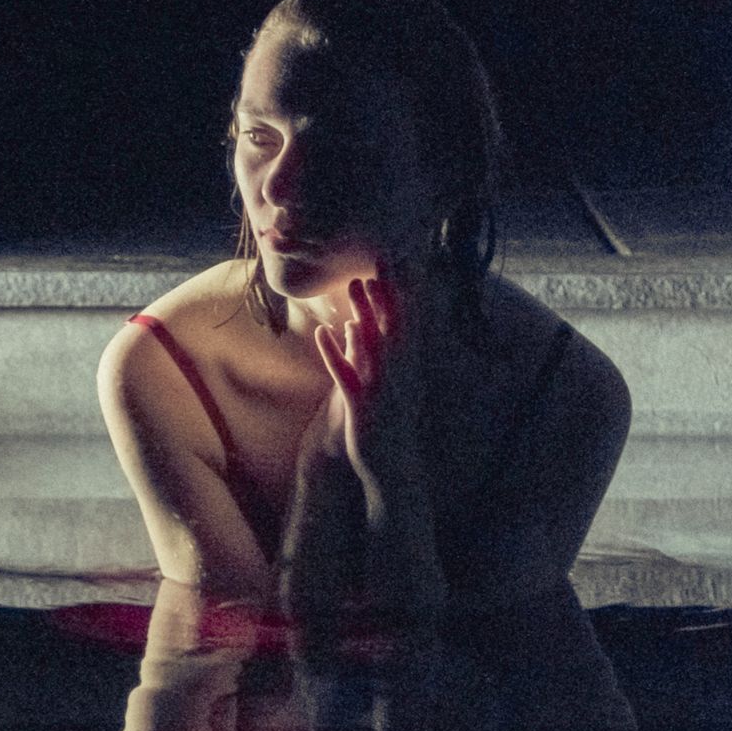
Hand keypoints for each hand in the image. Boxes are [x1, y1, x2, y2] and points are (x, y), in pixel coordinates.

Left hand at [313, 260, 425, 498]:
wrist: (392, 471)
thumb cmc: (388, 428)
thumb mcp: (391, 390)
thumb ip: (384, 360)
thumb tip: (372, 332)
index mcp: (407, 372)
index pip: (407, 325)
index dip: (403, 294)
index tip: (399, 263)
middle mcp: (399, 377)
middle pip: (393, 327)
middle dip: (387, 294)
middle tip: (379, 259)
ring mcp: (382, 391)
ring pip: (372, 346)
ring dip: (364, 314)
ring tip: (353, 284)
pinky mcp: (362, 407)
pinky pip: (346, 375)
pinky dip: (336, 353)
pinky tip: (324, 332)